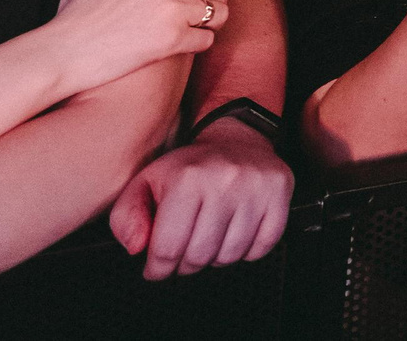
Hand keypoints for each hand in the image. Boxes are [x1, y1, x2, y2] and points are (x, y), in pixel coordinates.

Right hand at [45, 0, 228, 97]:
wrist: (66, 48)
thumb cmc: (86, 7)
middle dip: (213, 1)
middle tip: (196, 15)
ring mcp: (173, 10)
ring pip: (220, 14)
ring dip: (210, 23)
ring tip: (189, 29)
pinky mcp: (172, 40)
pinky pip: (207, 40)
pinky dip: (197, 44)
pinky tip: (179, 45)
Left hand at [108, 120, 292, 278]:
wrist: (235, 139)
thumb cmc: (188, 168)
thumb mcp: (146, 183)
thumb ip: (127, 217)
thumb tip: (137, 248)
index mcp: (186, 178)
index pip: (167, 248)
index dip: (157, 268)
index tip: (156, 267)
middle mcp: (224, 180)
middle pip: (199, 256)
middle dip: (185, 265)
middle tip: (182, 254)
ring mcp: (256, 187)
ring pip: (230, 255)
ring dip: (215, 258)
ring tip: (208, 240)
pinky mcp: (279, 193)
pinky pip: (262, 246)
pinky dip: (246, 251)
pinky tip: (233, 234)